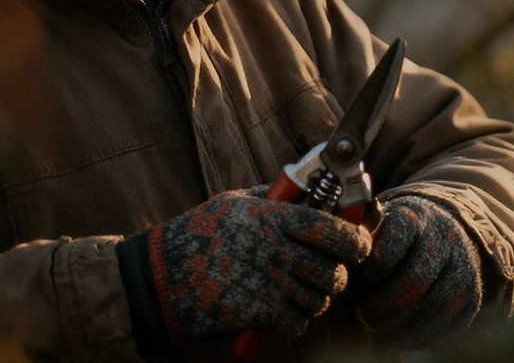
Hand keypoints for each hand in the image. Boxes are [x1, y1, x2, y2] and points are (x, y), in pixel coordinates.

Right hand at [134, 188, 372, 343]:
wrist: (155, 280)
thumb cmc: (194, 237)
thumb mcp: (232, 204)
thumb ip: (274, 199)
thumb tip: (311, 193)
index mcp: (274, 218)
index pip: (336, 229)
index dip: (357, 241)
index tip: (359, 246)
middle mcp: (276, 249)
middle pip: (335, 270)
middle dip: (336, 277)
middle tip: (326, 276)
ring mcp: (268, 282)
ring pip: (320, 298)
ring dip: (314, 301)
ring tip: (296, 294)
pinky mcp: (257, 312)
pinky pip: (298, 322)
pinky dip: (295, 322)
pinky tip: (280, 314)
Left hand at [352, 193, 484, 345]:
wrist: (441, 233)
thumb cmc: (392, 241)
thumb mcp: (374, 231)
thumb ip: (358, 242)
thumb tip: (341, 252)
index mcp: (414, 218)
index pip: (397, 239)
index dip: (377, 264)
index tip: (367, 276)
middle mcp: (444, 238)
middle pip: (417, 277)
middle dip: (387, 304)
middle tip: (367, 316)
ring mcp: (464, 265)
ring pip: (439, 302)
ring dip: (406, 324)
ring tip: (383, 329)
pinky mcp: (474, 293)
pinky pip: (455, 321)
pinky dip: (428, 335)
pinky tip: (405, 335)